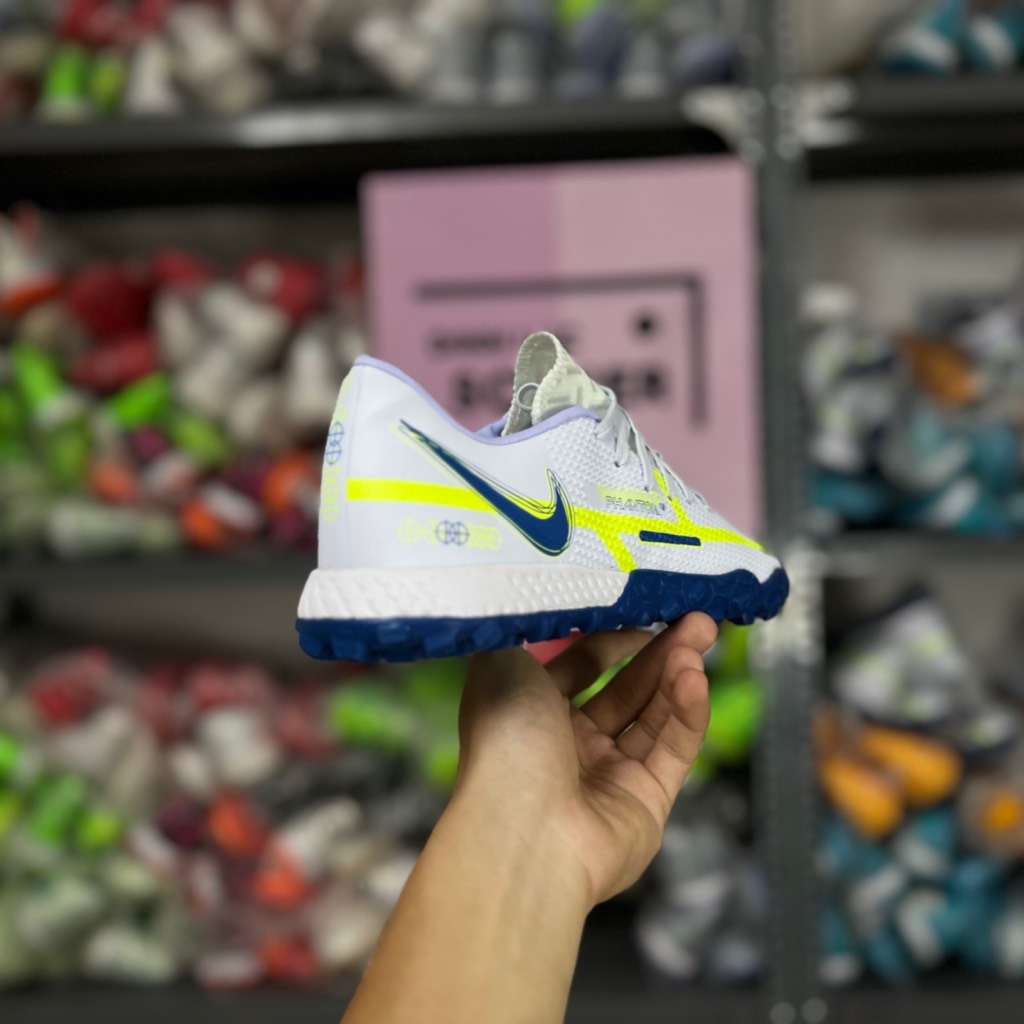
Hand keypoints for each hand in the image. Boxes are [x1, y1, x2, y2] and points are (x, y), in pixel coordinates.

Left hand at [454, 613, 717, 908]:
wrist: (523, 830)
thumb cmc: (506, 739)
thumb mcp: (500, 664)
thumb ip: (526, 631)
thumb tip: (543, 605)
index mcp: (532, 712)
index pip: (580, 665)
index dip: (612, 638)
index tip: (642, 609)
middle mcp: (569, 744)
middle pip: (625, 689)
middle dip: (659, 651)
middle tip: (695, 619)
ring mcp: (610, 776)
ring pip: (654, 715)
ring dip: (677, 674)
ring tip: (699, 637)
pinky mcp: (647, 802)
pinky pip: (674, 749)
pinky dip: (688, 712)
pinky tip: (695, 677)